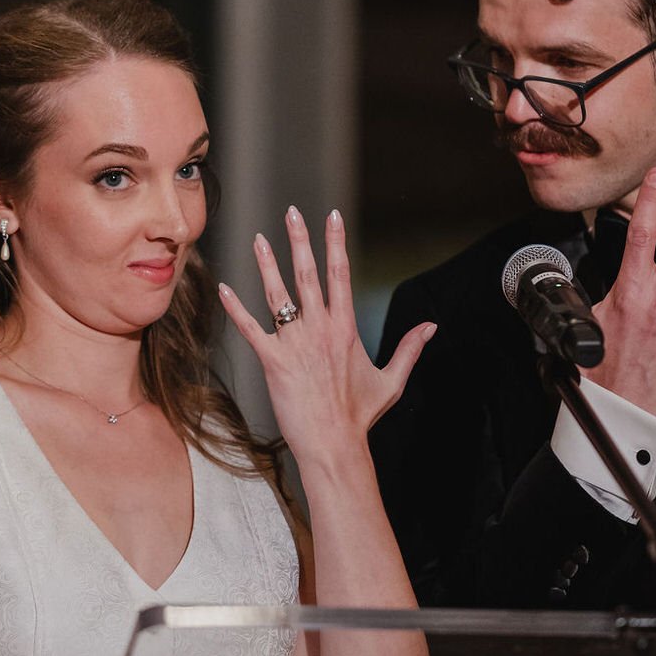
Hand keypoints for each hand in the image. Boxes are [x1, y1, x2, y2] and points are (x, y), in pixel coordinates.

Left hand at [217, 206, 435, 465]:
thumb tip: (432, 326)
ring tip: (258, 239)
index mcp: (346, 327)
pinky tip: (224, 288)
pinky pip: (251, 329)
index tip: (331, 216)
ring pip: (278, 295)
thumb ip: (409, 348)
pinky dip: (236, 308)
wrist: (334, 443)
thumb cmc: (360, 415)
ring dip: (267, 264)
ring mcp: (296, 344)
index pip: (341, 273)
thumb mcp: (391, 380)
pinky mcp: (274, 361)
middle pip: (309, 274)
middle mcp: (321, 329)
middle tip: (292, 212)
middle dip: (300, 240)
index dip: (335, 242)